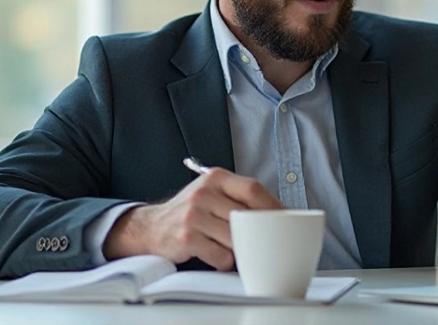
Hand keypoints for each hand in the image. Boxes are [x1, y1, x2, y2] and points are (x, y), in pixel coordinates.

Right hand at [103, 168, 281, 269]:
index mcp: (214, 178)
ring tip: (229, 245)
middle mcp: (203, 193)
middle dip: (258, 232)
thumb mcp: (211, 193)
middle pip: (247, 216)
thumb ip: (237, 197)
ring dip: (239, 248)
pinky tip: (214, 253)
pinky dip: (224, 260)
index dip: (273, 206)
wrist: (151, 227)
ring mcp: (194, 216)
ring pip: (236, 238)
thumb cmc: (190, 212)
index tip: (286, 219)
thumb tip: (277, 214)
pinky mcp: (187, 239)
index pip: (252, 189)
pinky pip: (221, 256)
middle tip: (265, 240)